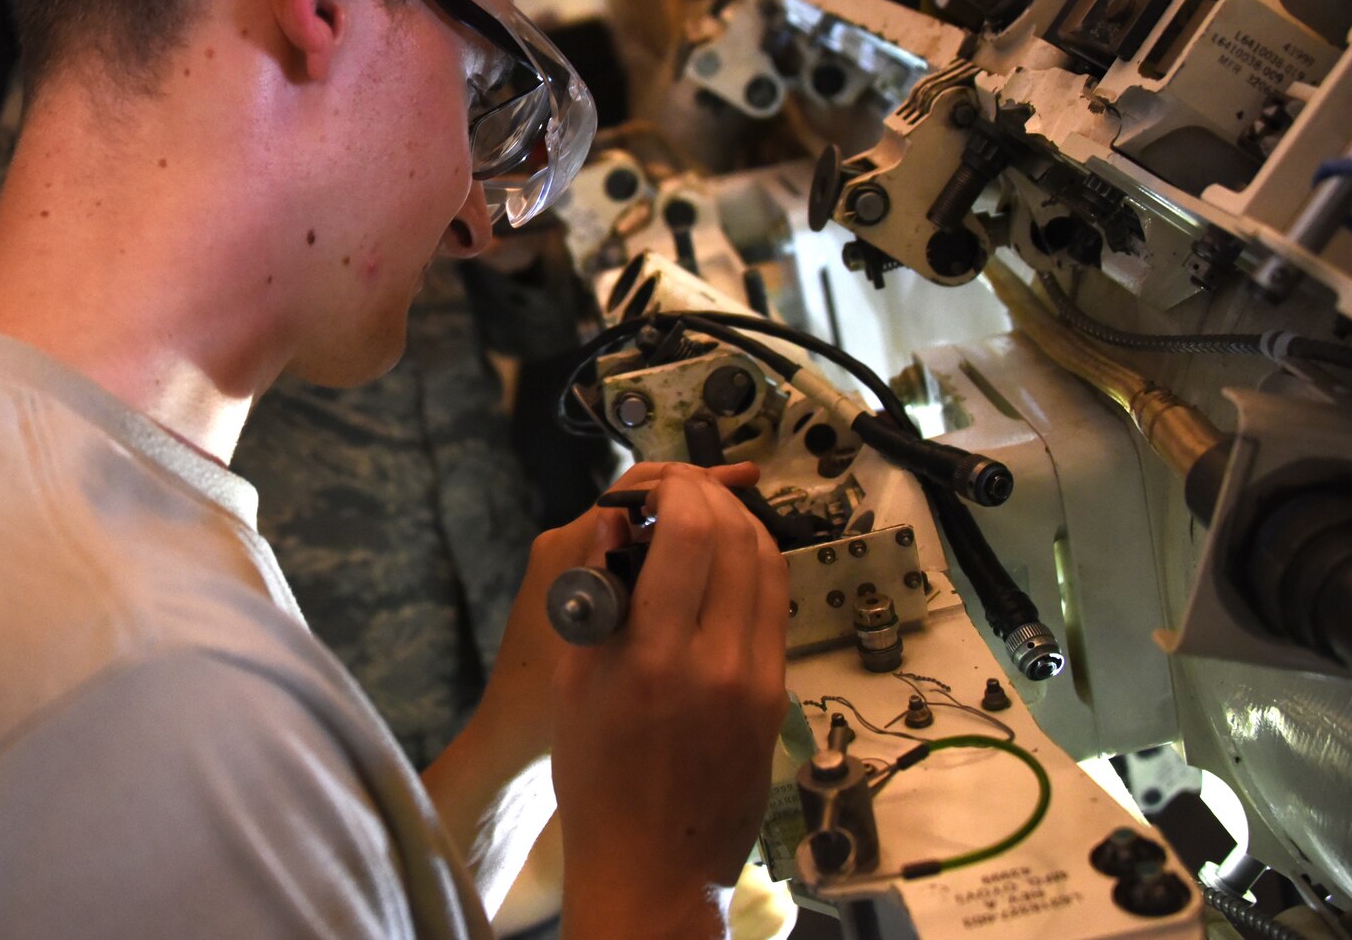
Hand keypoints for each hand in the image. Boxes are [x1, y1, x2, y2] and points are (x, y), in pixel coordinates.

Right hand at [550, 464, 789, 937]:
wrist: (654, 867)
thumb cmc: (597, 779)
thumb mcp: (573, 683)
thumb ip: (595, 597)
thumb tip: (612, 522)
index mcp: (656, 659)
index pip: (689, 535)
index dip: (674, 489)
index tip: (650, 484)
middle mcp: (720, 663)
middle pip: (736, 537)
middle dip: (705, 494)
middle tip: (673, 488)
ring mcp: (759, 679)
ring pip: (768, 563)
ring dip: (736, 521)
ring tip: (699, 512)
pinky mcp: (778, 694)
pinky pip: (775, 605)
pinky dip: (752, 565)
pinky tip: (723, 560)